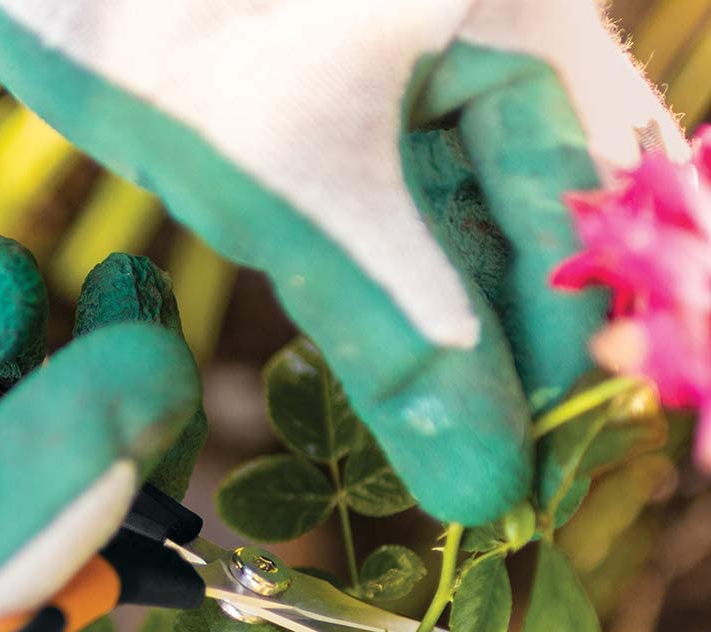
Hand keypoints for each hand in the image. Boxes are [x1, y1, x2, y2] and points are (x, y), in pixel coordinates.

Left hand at [0, 0, 686, 523]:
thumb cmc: (147, 18)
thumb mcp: (285, 190)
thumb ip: (393, 339)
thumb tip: (482, 484)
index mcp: (513, 5)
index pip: (583, 202)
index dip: (563, 345)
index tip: (536, 464)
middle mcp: (486, 28)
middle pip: (537, 217)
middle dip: (513, 348)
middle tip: (494, 471)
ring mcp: (421, 64)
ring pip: (468, 221)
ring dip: (456, 333)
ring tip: (448, 445)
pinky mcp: (353, 102)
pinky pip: (404, 210)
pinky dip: (400, 295)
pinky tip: (400, 376)